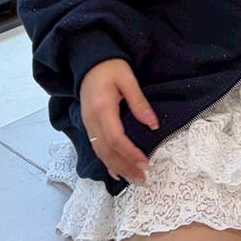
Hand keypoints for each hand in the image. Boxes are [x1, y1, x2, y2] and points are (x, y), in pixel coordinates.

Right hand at [78, 58, 159, 184]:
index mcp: (102, 109)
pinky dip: (106, 162)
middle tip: (143, 179)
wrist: (88, 61)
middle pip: (107, 151)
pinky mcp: (88, 124)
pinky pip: (96, 148)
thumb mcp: (127, 78)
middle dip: (125, 167)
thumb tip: (153, 124)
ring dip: (117, 168)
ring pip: (101, 152)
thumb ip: (139, 102)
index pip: (116, 138)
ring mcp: (88, 124)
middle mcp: (92, 120)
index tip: (146, 163)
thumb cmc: (110, 67)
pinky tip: (116, 172)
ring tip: (133, 180)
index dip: (130, 153)